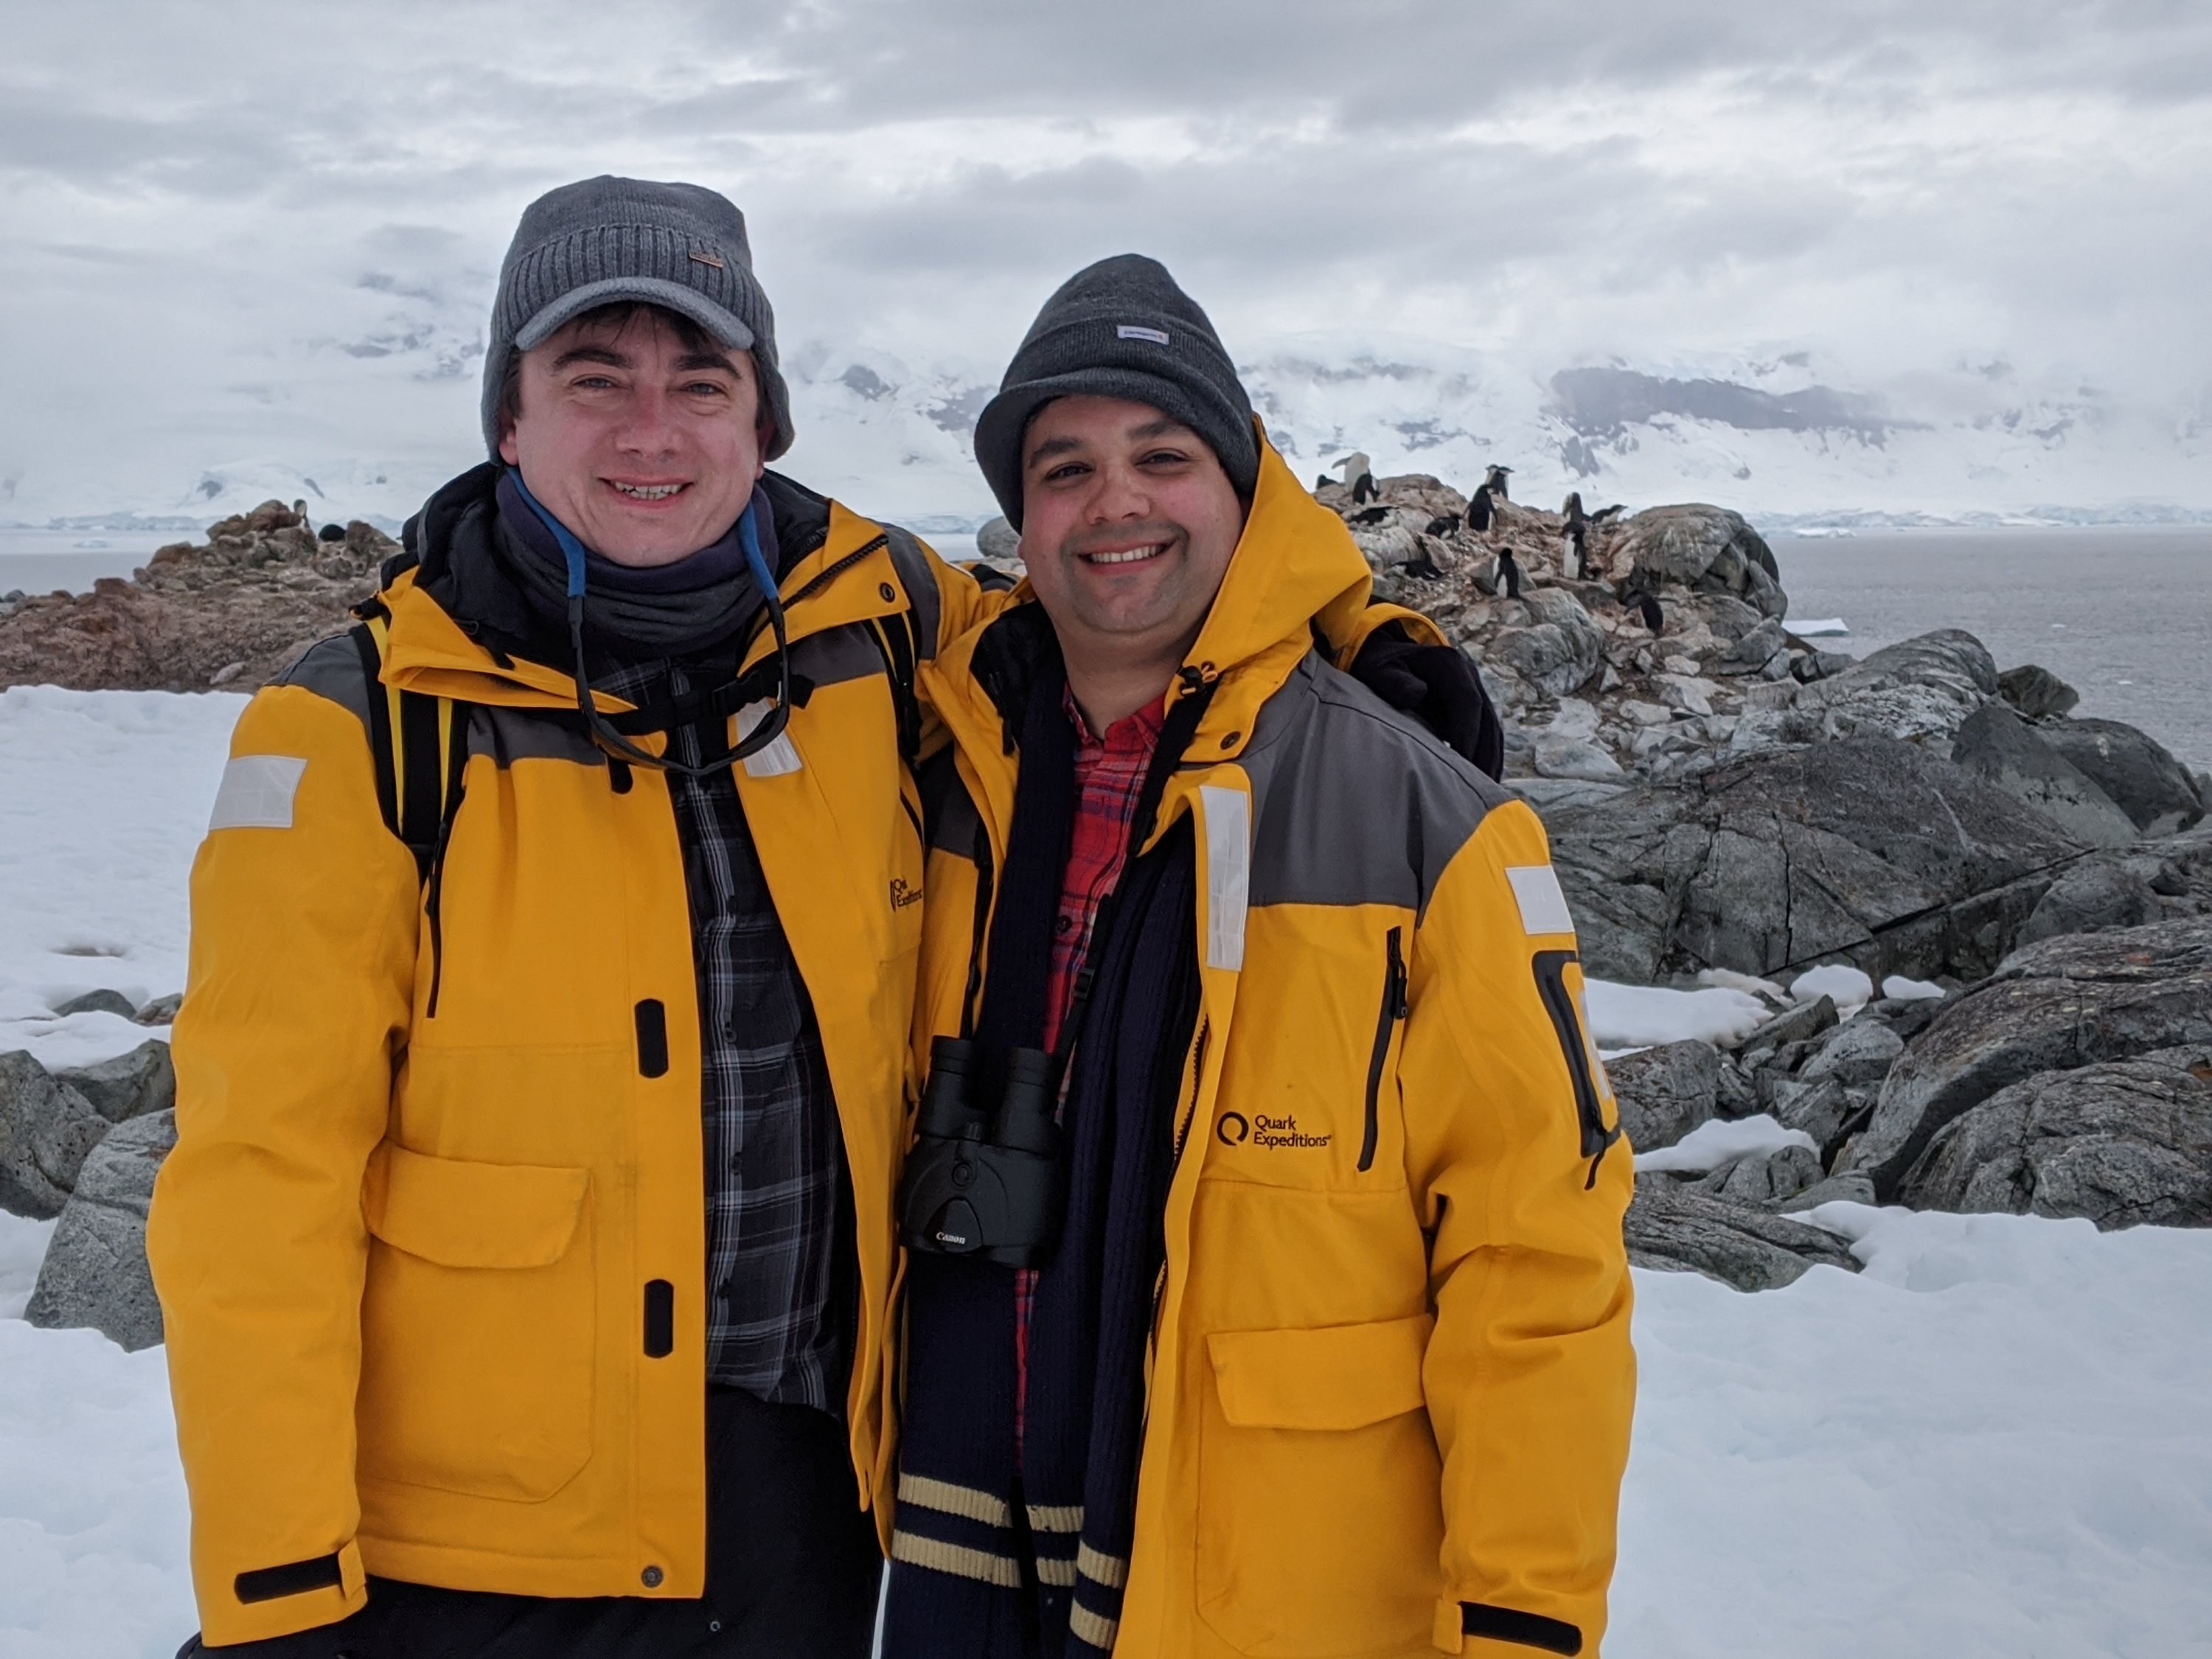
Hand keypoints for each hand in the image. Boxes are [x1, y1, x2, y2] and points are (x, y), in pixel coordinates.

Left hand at [1346, 623, 1504, 779]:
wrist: (1386, 656)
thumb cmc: (1379, 667)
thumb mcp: (1378, 670)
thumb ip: (1394, 681)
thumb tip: (1419, 693)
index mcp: (1449, 665)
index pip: (1468, 702)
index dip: (1467, 733)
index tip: (1462, 763)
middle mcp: (1469, 676)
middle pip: (1486, 720)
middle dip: (1483, 755)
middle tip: (1477, 789)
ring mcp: (1474, 691)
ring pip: (1492, 730)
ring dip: (1490, 761)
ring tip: (1483, 793)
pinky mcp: (1473, 709)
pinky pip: (1487, 735)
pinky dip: (1488, 758)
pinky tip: (1483, 782)